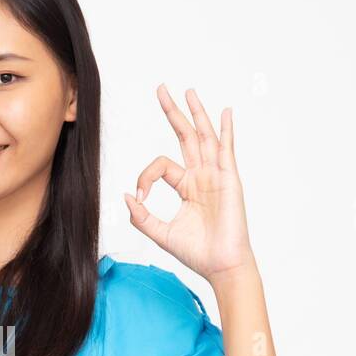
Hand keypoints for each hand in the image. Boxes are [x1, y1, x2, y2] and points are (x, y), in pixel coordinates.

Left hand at [123, 85, 255, 283]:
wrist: (220, 265)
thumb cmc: (196, 252)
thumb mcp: (160, 233)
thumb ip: (141, 216)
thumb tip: (126, 195)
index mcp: (186, 187)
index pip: (161, 165)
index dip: (145, 175)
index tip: (139, 194)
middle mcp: (201, 176)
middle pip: (185, 136)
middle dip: (173, 113)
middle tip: (161, 89)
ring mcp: (216, 176)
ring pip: (204, 137)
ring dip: (196, 113)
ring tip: (188, 91)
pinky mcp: (229, 180)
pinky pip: (227, 150)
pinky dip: (226, 131)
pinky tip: (225, 113)